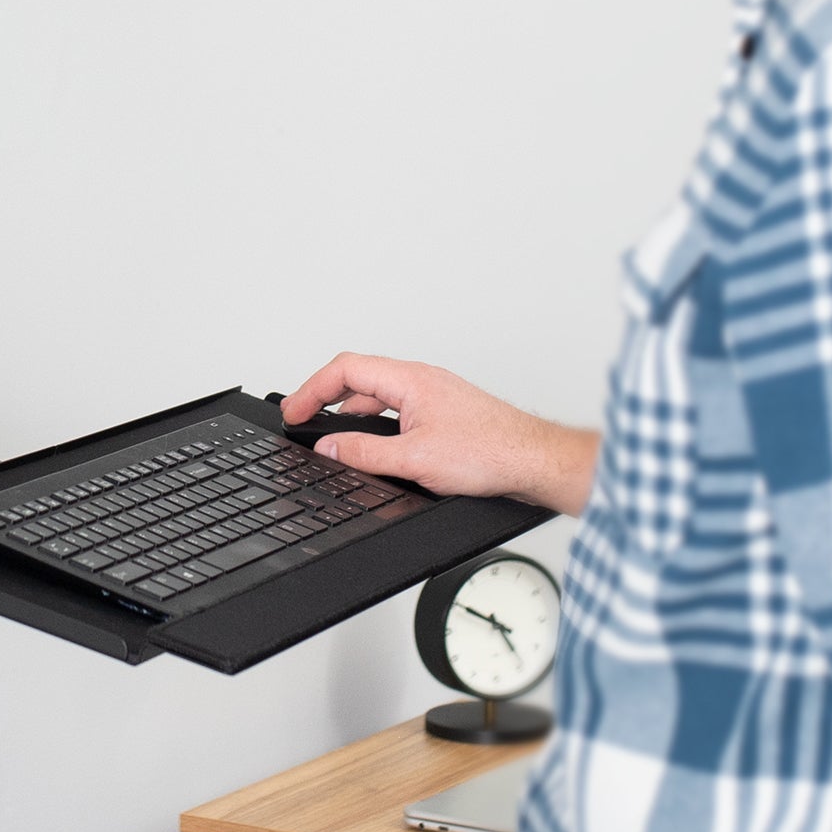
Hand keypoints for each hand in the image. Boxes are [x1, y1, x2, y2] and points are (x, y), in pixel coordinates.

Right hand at [279, 353, 598, 513]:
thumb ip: (365, 453)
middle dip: (325, 397)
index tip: (294, 411)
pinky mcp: (444, 414)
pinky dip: (374, 423)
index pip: (345, 369)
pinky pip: (397, 411)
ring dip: (351, 411)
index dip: (311, 389)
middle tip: (303, 419)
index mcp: (410, 379)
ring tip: (333, 435)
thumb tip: (330, 447)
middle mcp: (421, 380)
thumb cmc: (492, 452)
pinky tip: (375, 446)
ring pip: (379, 395)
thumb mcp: (415, 459)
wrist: (536, 462)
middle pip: (358, 377)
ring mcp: (433, 396)